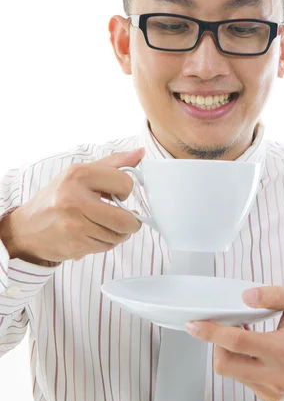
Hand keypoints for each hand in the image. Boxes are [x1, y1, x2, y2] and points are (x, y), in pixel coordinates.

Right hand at [0, 149, 144, 265]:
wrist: (25, 229)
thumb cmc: (57, 197)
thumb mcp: (80, 173)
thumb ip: (113, 163)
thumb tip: (140, 153)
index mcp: (78, 174)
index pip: (125, 183)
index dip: (126, 191)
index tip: (118, 194)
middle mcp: (74, 198)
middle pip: (125, 219)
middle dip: (130, 222)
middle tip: (126, 219)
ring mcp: (73, 224)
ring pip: (116, 236)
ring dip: (116, 234)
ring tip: (102, 226)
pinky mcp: (73, 245)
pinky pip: (104, 247)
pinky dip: (103, 243)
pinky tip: (91, 235)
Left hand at [185, 286, 283, 400]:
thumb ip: (276, 294)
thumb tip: (246, 296)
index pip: (239, 342)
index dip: (212, 332)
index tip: (194, 324)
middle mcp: (278, 376)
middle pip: (226, 364)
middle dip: (215, 342)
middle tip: (222, 323)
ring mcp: (273, 390)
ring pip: (231, 372)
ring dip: (227, 350)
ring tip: (243, 331)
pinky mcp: (269, 397)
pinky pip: (241, 378)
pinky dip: (239, 360)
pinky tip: (252, 347)